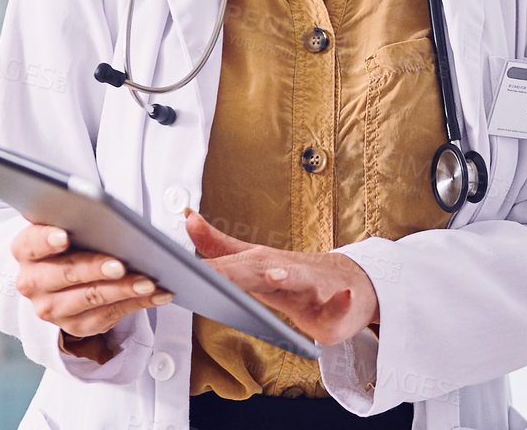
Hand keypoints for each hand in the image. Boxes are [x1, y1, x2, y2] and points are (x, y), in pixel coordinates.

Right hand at [10, 222, 172, 338]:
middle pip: (65, 274)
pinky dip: (136, 303)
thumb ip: (78, 218)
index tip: (64, 236)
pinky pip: (108, 316)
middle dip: (95, 269)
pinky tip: (157, 294)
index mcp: (26, 250)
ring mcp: (51, 308)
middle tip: (120, 264)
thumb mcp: (69, 225)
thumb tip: (104, 212)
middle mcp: (32, 282)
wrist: (65, 275)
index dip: (46, 240)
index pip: (32, 244)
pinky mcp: (74, 326)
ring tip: (148, 282)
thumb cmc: (74, 240)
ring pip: (90, 299)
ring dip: (123, 290)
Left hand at [185, 211, 380, 344]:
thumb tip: (186, 218)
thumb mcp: (255, 264)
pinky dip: (341, 301)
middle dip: (235, 271)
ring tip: (275, 274)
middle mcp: (284, 271)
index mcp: (261, 266)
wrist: (351, 284)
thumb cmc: (295, 277)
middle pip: (259, 269)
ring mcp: (311, 286)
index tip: (175, 269)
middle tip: (210, 273)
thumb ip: (220, 246)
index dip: (204, 270)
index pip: (228, 267)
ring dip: (289, 275)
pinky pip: (338, 307)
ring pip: (300, 279)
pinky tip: (344, 296)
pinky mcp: (334, 308)